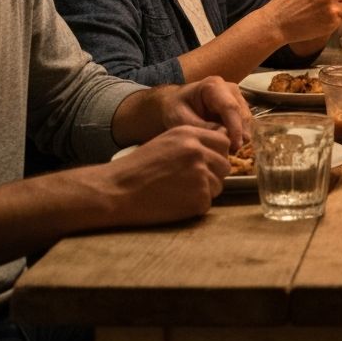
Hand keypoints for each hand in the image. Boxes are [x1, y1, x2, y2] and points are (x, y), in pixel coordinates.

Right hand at [104, 127, 230, 223]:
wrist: (116, 191)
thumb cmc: (138, 167)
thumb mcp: (167, 142)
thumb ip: (194, 141)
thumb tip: (223, 144)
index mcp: (190, 134)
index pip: (223, 142)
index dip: (217, 154)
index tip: (207, 163)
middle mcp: (198, 151)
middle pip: (224, 164)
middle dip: (213, 174)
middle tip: (190, 181)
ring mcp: (200, 175)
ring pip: (218, 185)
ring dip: (204, 191)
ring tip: (178, 191)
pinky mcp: (198, 198)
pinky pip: (207, 203)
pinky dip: (194, 206)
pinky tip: (175, 202)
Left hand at [159, 76, 250, 150]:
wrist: (176, 102)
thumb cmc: (175, 108)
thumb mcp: (180, 118)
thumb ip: (199, 126)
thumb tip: (223, 136)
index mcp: (214, 86)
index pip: (230, 107)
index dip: (235, 128)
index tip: (235, 146)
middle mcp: (230, 89)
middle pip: (242, 114)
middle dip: (239, 135)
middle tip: (230, 153)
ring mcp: (237, 97)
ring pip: (246, 120)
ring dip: (240, 136)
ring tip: (227, 150)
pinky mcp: (239, 107)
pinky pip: (244, 123)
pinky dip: (238, 135)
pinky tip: (228, 145)